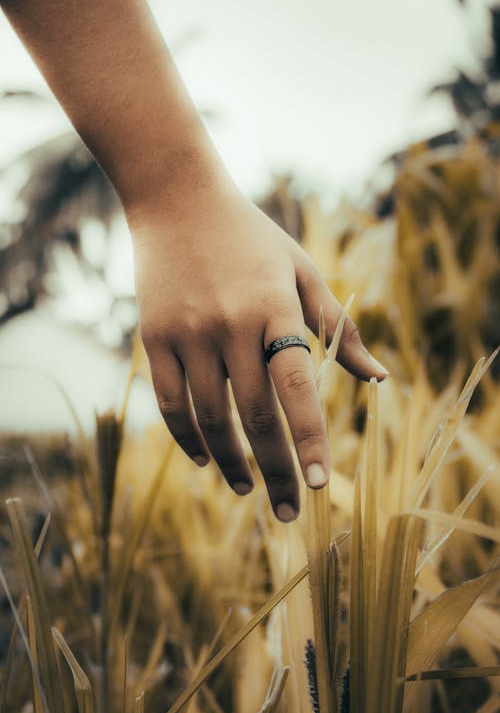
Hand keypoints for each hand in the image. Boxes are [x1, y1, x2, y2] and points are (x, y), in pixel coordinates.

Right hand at [129, 176, 387, 521]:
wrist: (178, 201)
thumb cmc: (252, 239)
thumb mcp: (303, 270)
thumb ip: (340, 326)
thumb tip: (378, 380)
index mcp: (274, 307)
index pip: (297, 386)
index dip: (309, 439)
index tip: (320, 485)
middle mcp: (230, 324)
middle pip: (255, 416)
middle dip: (276, 470)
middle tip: (288, 512)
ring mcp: (187, 333)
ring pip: (209, 419)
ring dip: (231, 464)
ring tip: (249, 489)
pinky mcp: (154, 338)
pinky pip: (169, 403)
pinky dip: (188, 439)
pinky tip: (206, 461)